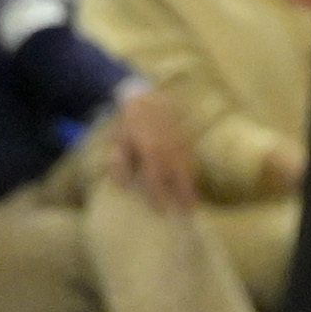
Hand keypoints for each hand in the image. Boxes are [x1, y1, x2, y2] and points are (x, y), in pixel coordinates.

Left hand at [104, 82, 201, 213]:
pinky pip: (190, 158)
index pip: (156, 178)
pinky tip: (191, 183)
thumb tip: (123, 186)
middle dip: (184, 194)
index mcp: (150, 150)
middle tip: (188, 213)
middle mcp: (168, 148)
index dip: (159, 196)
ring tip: (192, 204)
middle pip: (178, 175)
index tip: (162, 211)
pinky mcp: (184, 137)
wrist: (144, 97)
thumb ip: (119, 165)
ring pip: (187, 167)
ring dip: (190, 185)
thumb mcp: (118, 143)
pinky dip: (192, 172)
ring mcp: (178, 141)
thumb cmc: (128, 124)